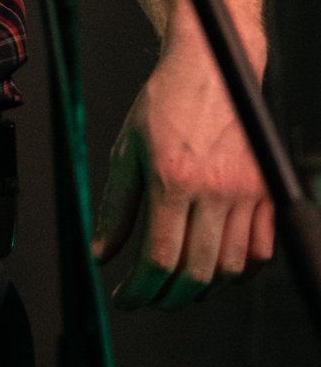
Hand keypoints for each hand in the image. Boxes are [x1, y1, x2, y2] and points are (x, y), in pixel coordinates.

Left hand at [91, 38, 272, 308]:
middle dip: (168, 298)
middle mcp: (214, 190)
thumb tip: (101, 254)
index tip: (125, 298)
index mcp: (172, 180)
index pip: (159, 259)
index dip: (140, 289)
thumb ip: (115, 207)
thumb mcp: (126, 149)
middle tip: (150, 298)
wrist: (209, 68)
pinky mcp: (265, 190)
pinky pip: (261, 250)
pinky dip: (241, 271)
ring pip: (231, 268)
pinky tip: (217, 270)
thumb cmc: (164, 104)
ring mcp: (245, 193)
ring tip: (179, 288)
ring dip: (204, 289)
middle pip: (197, 273)